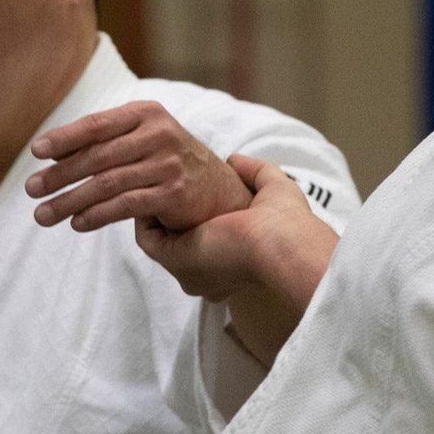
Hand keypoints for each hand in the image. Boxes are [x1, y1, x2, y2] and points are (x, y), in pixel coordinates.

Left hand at [27, 101, 251, 232]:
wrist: (220, 189)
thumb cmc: (168, 163)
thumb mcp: (141, 141)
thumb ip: (104, 142)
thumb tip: (51, 153)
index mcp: (147, 114)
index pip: (97, 124)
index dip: (64, 137)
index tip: (35, 151)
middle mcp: (160, 134)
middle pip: (97, 156)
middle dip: (59, 175)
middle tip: (31, 189)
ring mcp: (169, 164)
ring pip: (107, 184)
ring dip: (69, 201)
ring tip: (44, 214)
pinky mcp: (174, 194)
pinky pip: (125, 206)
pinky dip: (96, 216)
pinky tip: (77, 223)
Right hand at [139, 155, 337, 361]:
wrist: (282, 242)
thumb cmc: (289, 223)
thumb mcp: (274, 190)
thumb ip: (256, 172)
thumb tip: (233, 159)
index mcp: (232, 263)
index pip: (204, 242)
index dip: (193, 212)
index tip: (189, 185)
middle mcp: (208, 274)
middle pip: (178, 243)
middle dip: (170, 212)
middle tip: (164, 179)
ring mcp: (189, 271)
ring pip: (160, 240)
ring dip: (155, 210)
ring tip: (153, 180)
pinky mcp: (175, 261)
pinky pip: (147, 238)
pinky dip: (144, 214)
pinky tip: (151, 189)